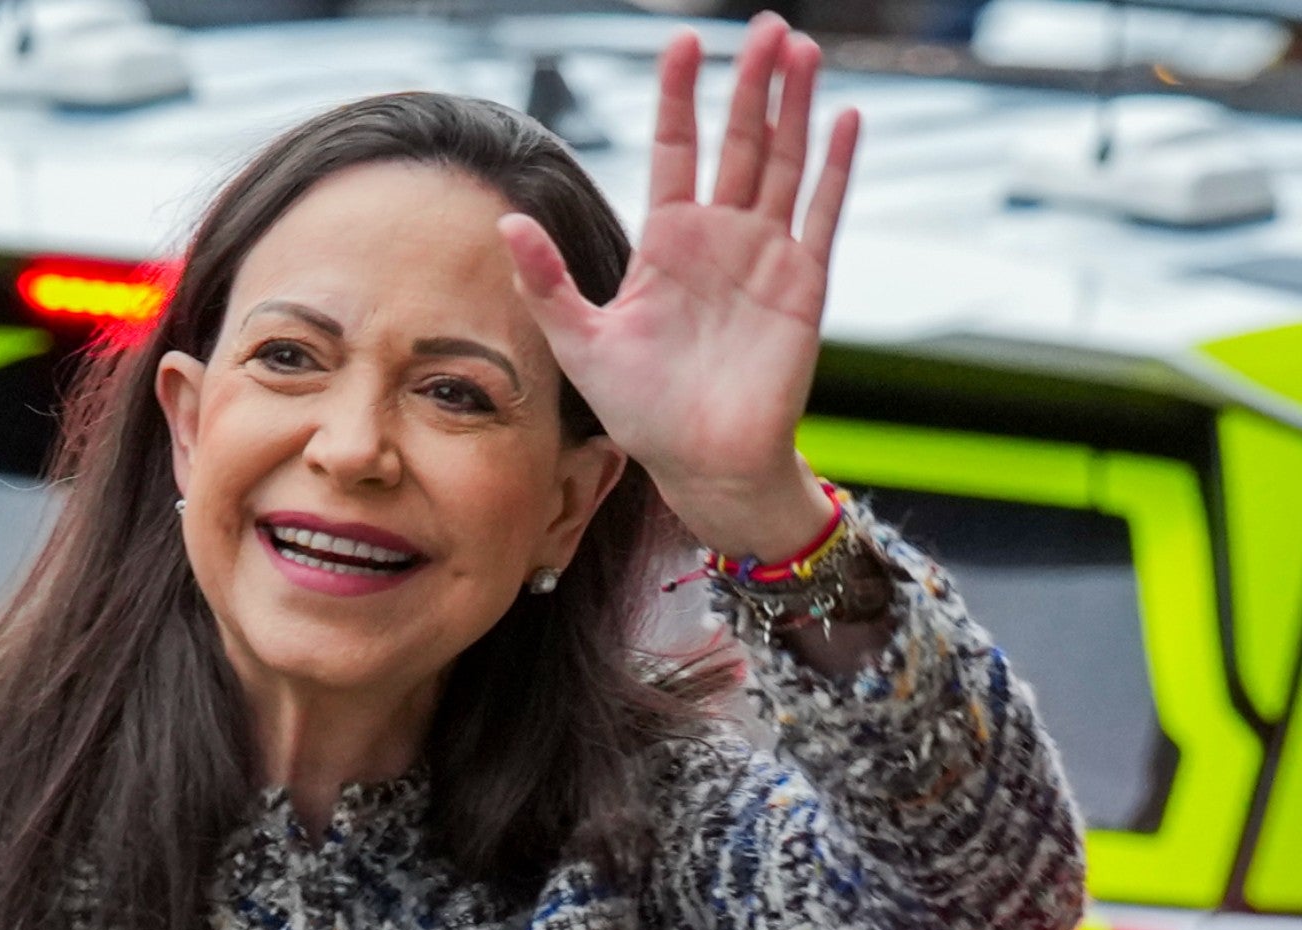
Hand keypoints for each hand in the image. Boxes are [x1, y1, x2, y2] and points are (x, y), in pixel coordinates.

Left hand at [500, 13, 858, 559]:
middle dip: (752, 84)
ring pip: (784, 163)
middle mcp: (719, 237)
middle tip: (770, 26)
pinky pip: (822, 214)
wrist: (702, 464)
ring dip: (795, 108)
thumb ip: (547, 282)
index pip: (674, 148)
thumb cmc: (641, 410)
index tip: (682, 43)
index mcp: (667, 242)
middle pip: (739, 142)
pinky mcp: (803, 284)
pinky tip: (845, 118)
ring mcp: (766, 256)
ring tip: (803, 50)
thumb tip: (507, 223)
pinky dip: (836, 166)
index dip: (678, 96)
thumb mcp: (580, 343)